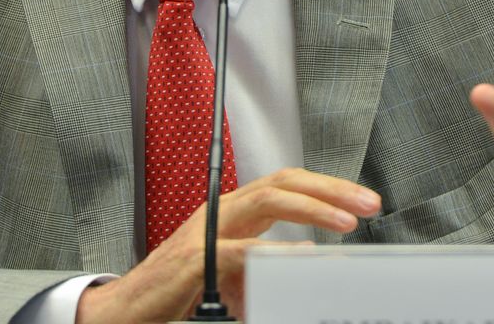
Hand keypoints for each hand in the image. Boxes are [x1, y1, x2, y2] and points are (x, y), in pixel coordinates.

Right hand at [75, 168, 380, 323]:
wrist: (125, 312)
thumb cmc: (176, 293)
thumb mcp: (232, 277)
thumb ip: (265, 269)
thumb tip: (308, 275)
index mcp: (232, 214)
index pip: (285, 185)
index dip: (325, 188)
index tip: (361, 202)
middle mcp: (220, 212)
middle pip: (282, 183)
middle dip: (329, 189)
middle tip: (367, 203)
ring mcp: (205, 232)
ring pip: (266, 202)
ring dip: (311, 209)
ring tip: (345, 222)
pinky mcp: (193, 260)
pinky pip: (239, 249)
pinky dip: (272, 251)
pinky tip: (300, 256)